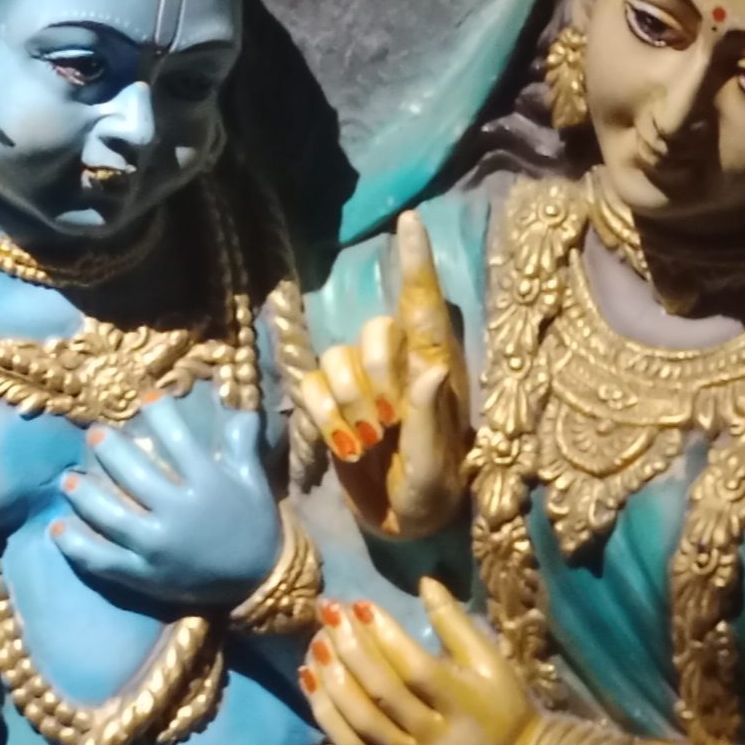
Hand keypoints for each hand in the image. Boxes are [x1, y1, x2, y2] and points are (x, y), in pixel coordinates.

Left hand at [52, 389, 280, 605]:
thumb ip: (243, 442)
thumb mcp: (253, 481)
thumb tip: (239, 403)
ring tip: (69, 479)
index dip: (160, 414)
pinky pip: (103, 559)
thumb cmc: (255, 525)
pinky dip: (78, 545)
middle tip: (94, 434)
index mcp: (208, 486)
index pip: (178, 440)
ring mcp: (157, 547)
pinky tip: (59, 529)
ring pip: (110, 516)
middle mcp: (179, 514)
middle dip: (110, 450)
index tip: (146, 398)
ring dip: (85, 494)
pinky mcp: (145, 575)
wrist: (261, 582)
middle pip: (134, 474)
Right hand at [300, 212, 469, 539]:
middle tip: (388, 423)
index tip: (410, 221)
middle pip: (372, 332)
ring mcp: (362, 385)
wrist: (404, 524)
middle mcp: (397, 367)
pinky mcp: (331, 406)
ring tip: (368, 441)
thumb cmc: (433, 492)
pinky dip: (322, 416)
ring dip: (348, 404)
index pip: (423, 303)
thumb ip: (428, 415)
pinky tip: (342, 442)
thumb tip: (429, 367)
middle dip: (375, 376)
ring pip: (335, 360)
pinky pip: (309, 387)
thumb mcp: (435, 464)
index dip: (416, 262)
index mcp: (434, 367)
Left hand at [300, 576, 536, 744]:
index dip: (385, 635)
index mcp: (463, 702)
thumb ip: (456, 624)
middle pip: (383, 692)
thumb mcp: (491, 664)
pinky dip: (330, 719)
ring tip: (315, 646)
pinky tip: (311, 686)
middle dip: (350, 649)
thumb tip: (425, 580)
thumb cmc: (506, 711)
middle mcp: (435, 736)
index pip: (415, 667)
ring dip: (333, 682)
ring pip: (363, 722)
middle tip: (327, 614)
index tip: (360, 604)